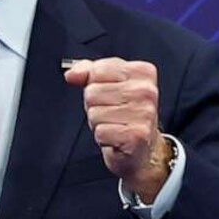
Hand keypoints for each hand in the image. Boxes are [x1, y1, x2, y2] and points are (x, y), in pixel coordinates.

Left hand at [63, 57, 168, 193]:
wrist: (140, 148)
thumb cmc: (124, 114)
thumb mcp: (108, 85)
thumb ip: (89, 72)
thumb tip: (72, 73)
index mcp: (143, 72)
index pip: (98, 69)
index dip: (94, 84)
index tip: (109, 94)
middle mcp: (146, 91)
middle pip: (92, 92)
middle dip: (94, 105)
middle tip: (111, 113)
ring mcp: (144, 113)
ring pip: (94, 112)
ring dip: (98, 122)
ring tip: (114, 124)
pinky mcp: (137, 135)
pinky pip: (100, 132)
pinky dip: (102, 137)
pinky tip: (116, 137)